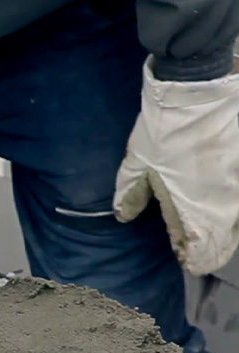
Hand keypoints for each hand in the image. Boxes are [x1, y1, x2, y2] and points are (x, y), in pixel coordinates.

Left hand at [114, 57, 238, 274]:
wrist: (199, 91)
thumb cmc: (163, 128)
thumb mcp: (137, 162)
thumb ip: (131, 193)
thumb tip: (124, 217)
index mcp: (188, 206)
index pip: (193, 245)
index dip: (190, 257)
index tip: (186, 261)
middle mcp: (219, 203)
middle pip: (222, 241)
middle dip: (212, 253)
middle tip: (204, 260)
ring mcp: (237, 187)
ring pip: (238, 225)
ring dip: (228, 236)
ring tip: (218, 243)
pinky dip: (236, 215)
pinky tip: (231, 217)